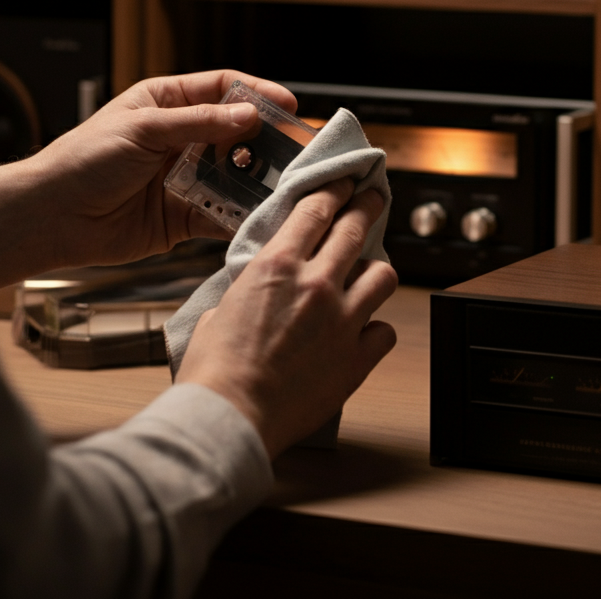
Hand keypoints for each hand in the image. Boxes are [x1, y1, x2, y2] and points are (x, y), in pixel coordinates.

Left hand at [0, 70, 295, 287]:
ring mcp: (184, 177)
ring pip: (234, 174)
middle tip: (297, 148)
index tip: (287, 105)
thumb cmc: (83, 160)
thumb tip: (248, 116)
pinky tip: (258, 215)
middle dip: (267, 140)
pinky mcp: (183, 216)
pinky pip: (221, 213)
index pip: (223, 89)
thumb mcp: (142, 128)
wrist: (51, 216)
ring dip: (257, 179)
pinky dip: (240, 215)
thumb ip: (198, 123)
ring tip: (284, 183)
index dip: (257, 93)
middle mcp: (181, 138)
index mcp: (167, 103)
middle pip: (236, 133)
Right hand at [176, 178, 397, 457]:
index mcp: (277, 266)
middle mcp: (316, 284)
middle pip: (355, 229)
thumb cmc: (215, 370)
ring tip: (371, 274)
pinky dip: (376, 330)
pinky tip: (364, 333)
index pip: (316, 210)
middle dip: (367, 206)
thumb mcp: (221, 310)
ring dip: (376, 271)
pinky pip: (385, 331)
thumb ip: (250, 291)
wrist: (230, 417)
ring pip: (383, 275)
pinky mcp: (357, 358)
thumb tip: (257, 291)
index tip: (345, 182)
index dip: (335, 189)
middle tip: (373, 198)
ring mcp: (343, 320)